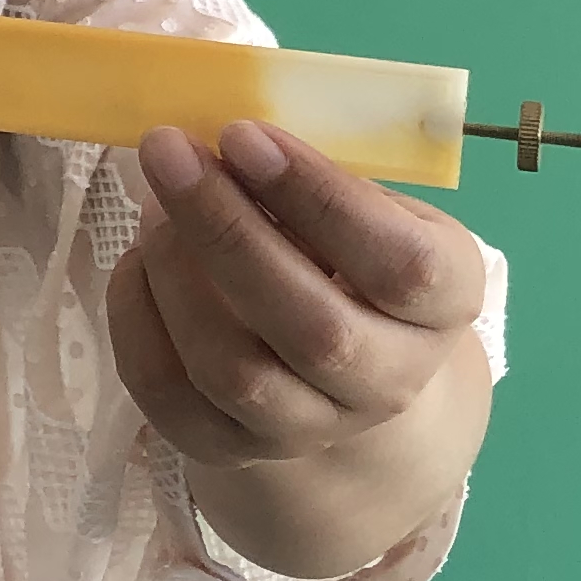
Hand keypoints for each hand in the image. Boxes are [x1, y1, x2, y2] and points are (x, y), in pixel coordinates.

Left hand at [108, 118, 487, 519]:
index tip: (244, 133)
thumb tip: (225, 132)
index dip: (319, 197)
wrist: (341, 363)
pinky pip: (167, 393)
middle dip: (227, 229)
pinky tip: (139, 258)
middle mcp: (390, 382)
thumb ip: (316, 172)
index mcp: (443, 304)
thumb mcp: (367, 202)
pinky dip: (137, 316)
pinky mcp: (231, 448)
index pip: (401, 265)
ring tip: (154, 199)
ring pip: (233, 371)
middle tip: (169, 151)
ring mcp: (311, 427)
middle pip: (312, 328)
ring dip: (176, 271)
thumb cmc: (350, 252)